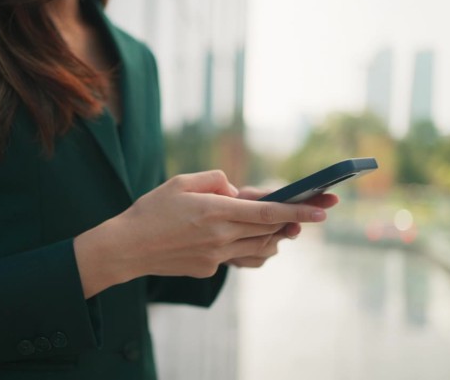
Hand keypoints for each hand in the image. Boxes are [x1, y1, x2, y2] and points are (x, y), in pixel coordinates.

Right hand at [74, 171, 333, 297]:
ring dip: (275, 237)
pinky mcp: (208, 269)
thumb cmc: (151, 210)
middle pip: (270, 231)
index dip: (299, 211)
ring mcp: (216, 257)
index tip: (323, 211)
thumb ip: (214, 180)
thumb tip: (237, 191)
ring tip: (282, 227)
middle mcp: (221, 237)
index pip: (268, 212)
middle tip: (313, 211)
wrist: (126, 248)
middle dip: (295, 222)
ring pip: (260, 248)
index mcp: (216, 211)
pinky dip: (251, 247)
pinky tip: (249, 239)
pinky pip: (240, 258)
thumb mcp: (180, 182)